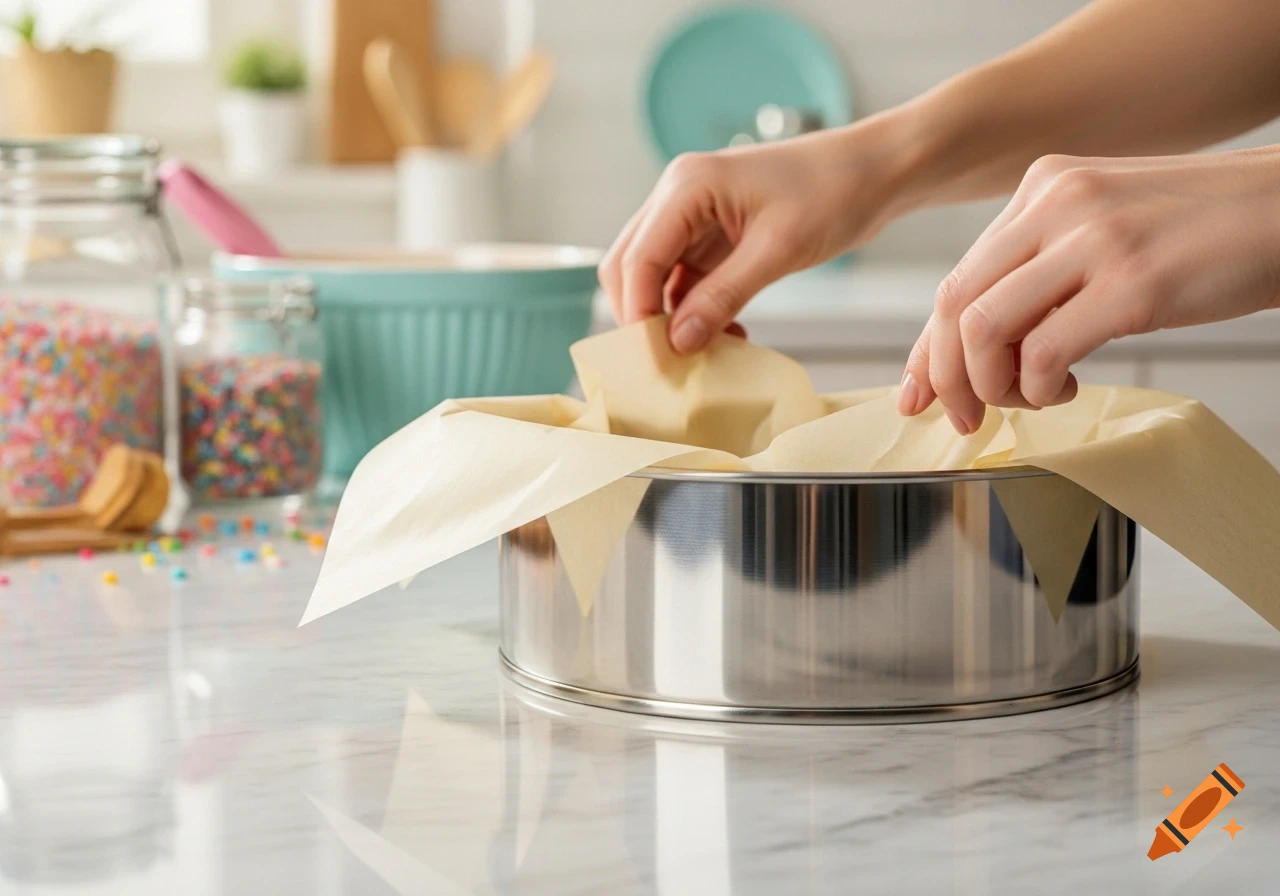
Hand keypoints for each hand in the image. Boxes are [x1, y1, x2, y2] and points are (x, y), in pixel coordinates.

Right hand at [600, 121, 918, 352]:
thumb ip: (722, 297)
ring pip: (654, 277)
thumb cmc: (834, 192)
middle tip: (668, 364)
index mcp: (687, 186)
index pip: (636, 260)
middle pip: (630, 267)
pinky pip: (686, 280)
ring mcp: (693, 215)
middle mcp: (678, 196)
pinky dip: (695, 311)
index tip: (654, 361)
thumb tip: (678, 343)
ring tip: (704, 353)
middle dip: (643, 317)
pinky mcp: (712, 234)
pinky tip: (725, 334)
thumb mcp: (778, 251)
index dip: (638, 314)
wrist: (876, 170)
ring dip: (671, 318)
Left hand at [900, 148, 1279, 432]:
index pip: (956, 278)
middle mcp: (1056, 203)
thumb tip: (982, 344)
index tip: (918, 395)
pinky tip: (1068, 389)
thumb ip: (1043, 268)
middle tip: (967, 418)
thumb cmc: (1203, 233)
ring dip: (990, 386)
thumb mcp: (1106, 228)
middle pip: (954, 304)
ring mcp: (1093, 239)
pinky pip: (1042, 353)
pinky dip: (1039, 389)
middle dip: (947, 377)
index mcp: (1042, 187)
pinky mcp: (1133, 283)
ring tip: (1029, 400)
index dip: (927, 348)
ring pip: (982, 329)